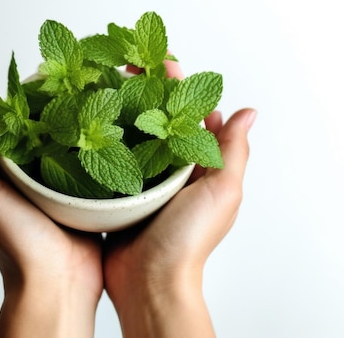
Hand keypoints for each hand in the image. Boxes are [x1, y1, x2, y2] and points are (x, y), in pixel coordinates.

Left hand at [0, 103, 102, 337]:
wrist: (59, 279)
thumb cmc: (14, 240)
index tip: (13, 94)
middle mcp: (13, 186)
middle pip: (18, 143)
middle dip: (30, 120)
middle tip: (49, 95)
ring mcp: (44, 193)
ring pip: (47, 153)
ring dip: (57, 134)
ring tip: (71, 109)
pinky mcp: (71, 198)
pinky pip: (73, 168)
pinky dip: (77, 152)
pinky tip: (89, 137)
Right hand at [103, 61, 255, 336]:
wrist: (149, 280)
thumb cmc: (189, 239)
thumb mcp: (222, 190)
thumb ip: (234, 150)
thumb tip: (249, 111)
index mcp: (202, 165)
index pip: (194, 114)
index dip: (181, 86)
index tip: (163, 62)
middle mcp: (174, 169)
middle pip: (162, 119)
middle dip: (149, 91)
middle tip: (128, 65)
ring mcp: (146, 179)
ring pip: (136, 134)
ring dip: (126, 110)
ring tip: (108, 83)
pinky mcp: (121, 190)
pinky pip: (114, 157)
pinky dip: (107, 137)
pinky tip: (93, 121)